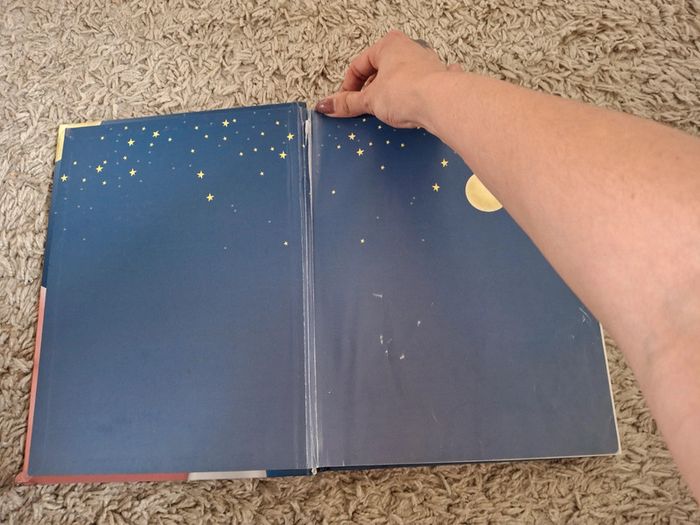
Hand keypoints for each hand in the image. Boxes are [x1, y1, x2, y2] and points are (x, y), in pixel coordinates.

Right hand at [315, 30, 461, 128]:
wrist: (442, 103)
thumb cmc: (406, 92)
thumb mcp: (370, 100)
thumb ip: (347, 103)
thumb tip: (325, 105)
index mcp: (388, 45)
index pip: (358, 65)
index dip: (348, 87)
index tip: (344, 104)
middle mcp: (409, 49)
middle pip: (380, 71)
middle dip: (370, 90)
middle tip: (363, 109)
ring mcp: (427, 63)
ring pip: (401, 78)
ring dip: (391, 93)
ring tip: (386, 112)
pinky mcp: (441, 80)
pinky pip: (424, 86)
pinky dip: (417, 94)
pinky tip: (417, 103)